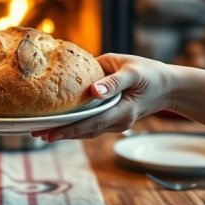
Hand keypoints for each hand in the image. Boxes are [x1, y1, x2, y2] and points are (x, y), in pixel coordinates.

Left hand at [32, 53, 177, 141]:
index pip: (90, 123)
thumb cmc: (149, 72)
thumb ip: (113, 81)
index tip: (48, 132)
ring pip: (88, 130)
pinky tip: (60, 124)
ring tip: (41, 131)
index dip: (68, 129)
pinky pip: (93, 125)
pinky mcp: (114, 119)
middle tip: (35, 133)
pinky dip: (76, 126)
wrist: (169, 85)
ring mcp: (117, 123)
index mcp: (122, 110)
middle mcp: (118, 122)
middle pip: (85, 131)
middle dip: (60, 133)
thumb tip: (92, 90)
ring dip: (66, 132)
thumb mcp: (133, 71)